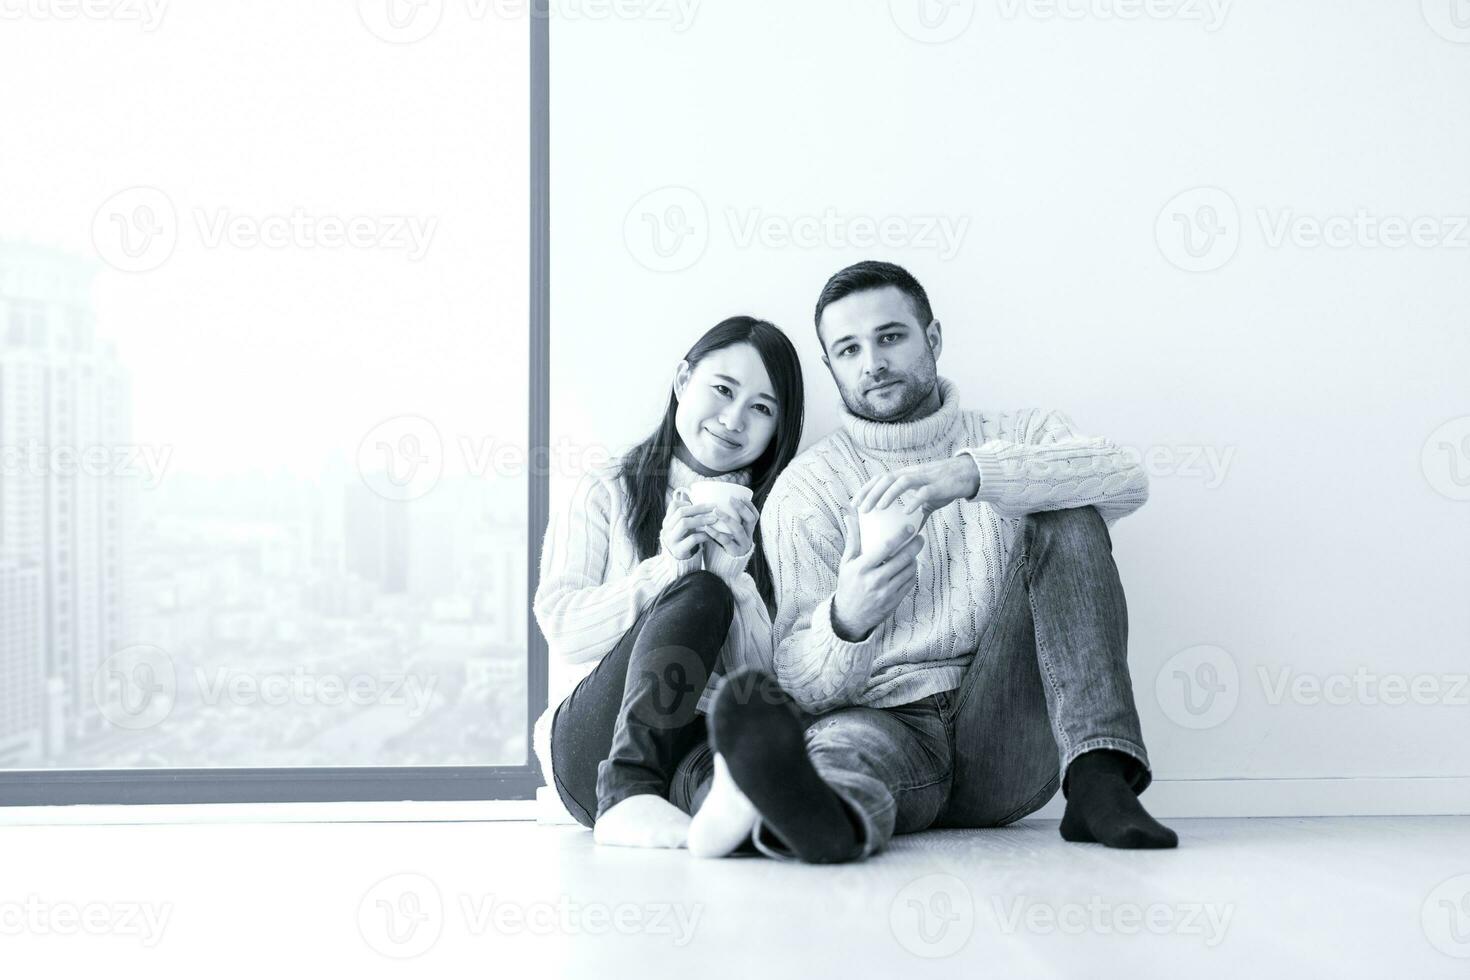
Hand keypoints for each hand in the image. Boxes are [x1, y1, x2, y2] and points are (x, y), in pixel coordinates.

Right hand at [660, 496, 718, 560]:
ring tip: (715, 519)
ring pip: (685, 524)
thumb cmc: (684, 541)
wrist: (679, 564)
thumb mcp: (683, 527)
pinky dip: (704, 535)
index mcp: (667, 521)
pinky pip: (692, 539)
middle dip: (699, 508)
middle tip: (714, 507)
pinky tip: (711, 534)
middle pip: (681, 513)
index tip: (702, 504)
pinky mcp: (678, 550)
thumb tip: (690, 494)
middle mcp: (667, 529)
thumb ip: (686, 514)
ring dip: (702, 519)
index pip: (674, 505)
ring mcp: (671, 540)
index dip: (688, 502)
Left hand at [703, 497, 757, 557]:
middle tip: (730, 499)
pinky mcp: (734, 553)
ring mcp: (742, 546)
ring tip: (716, 511)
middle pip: (750, 520)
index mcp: (748, 531)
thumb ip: (725, 523)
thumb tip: (710, 503)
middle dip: (741, 508)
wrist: (724, 571)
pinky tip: (707, 527)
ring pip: (738, 529)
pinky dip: (716, 533)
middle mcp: (748, 537)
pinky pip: (726, 541)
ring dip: (727, 518)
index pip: (755, 516)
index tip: (741, 496)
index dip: (750, 506)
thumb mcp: (729, 535)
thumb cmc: (723, 548)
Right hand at [830, 498, 925, 642]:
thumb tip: (850, 517)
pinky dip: (912, 572)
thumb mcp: (847, 563)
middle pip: (902, 559)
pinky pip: (909, 583)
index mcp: (862, 568)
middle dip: (915, 546)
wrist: (849, 616)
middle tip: (920, 537)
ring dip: (914, 559)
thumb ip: (852, 540)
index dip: (901, 536)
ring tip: (914, 552)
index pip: (886, 548)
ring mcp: (886, 592)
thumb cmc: (848, 585)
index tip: (910, 527)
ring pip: (909, 571)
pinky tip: (910, 567)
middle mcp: (875, 580)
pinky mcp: (894, 601)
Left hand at [854, 456, 980, 520]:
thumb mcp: (928, 499)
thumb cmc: (946, 486)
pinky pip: (924, 492)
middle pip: (886, 479)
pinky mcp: (938, 485)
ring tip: (879, 508)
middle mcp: (912, 474)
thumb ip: (917, 511)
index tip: (854, 504)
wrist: (969, 474)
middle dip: (872, 493)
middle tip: (861, 509)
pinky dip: (914, 501)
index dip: (865, 490)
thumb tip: (909, 531)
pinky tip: (907, 512)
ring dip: (888, 494)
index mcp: (906, 476)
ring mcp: (925, 478)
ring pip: (901, 482)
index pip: (880, 480)